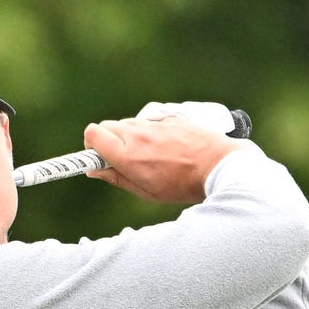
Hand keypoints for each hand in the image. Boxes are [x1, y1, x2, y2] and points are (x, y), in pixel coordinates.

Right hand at [82, 116, 249, 202]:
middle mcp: (137, 134)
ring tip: (148, 155)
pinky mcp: (168, 117)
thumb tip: (94, 169)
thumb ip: (116, 177)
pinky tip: (164, 147)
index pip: (92, 134)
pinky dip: (148, 132)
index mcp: (127, 154)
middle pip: (106, 126)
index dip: (91, 145)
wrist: (218, 166)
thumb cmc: (182, 184)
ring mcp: (153, 123)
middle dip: (107, 140)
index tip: (97, 156)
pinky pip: (148, 122)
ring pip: (127, 123)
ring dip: (128, 136)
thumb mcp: (145, 191)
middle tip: (120, 158)